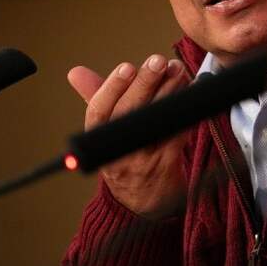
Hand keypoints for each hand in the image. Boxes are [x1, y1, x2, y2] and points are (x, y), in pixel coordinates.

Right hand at [68, 54, 189, 217]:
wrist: (142, 204)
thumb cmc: (124, 158)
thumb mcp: (106, 131)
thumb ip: (97, 98)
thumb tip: (76, 73)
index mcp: (99, 140)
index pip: (98, 112)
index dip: (111, 88)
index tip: (127, 66)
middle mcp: (117, 152)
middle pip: (127, 114)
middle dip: (144, 84)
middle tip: (158, 61)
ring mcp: (142, 161)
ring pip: (155, 122)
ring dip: (169, 93)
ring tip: (178, 71)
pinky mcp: (166, 166)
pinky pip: (177, 136)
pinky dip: (184, 114)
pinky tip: (190, 95)